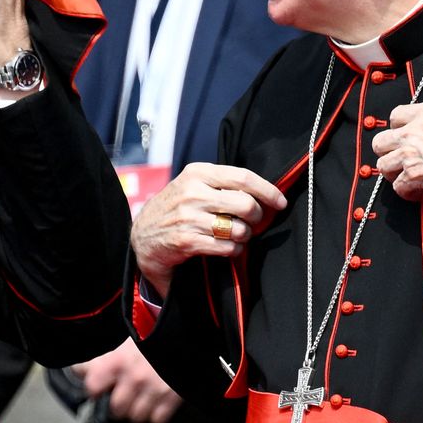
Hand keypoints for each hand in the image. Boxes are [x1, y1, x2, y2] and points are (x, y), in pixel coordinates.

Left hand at [71, 339, 181, 422]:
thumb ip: (100, 359)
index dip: (95, 389)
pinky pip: (156, 419)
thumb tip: (79, 371)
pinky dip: (156, 413)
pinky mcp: (172, 397)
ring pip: (136, 417)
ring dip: (137, 410)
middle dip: (118, 404)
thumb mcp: (123, 343)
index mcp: (118, 360)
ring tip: (141, 397)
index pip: (92, 387)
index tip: (99, 389)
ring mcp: (154, 389)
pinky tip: (156, 400)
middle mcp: (134, 377)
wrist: (183, 331)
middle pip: (116, 409)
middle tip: (123, 395)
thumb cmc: (151, 335)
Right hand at [131, 162, 286, 297]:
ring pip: (239, 228)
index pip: (243, 177)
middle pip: (246, 204)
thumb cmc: (177, 208)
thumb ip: (222, 183)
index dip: (268, 191)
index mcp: (197, 173)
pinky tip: (228, 247)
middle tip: (254, 222)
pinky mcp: (186, 241)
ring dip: (245, 236)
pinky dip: (234, 250)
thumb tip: (265, 193)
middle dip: (258, 217)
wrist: (142, 235)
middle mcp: (192, 192)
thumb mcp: (193, 185)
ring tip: (238, 235)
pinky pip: (227, 247)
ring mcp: (188, 217)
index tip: (280, 201)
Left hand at [370, 97, 422, 199]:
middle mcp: (412, 132)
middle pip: (380, 141)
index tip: (401, 134)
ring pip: (382, 165)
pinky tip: (416, 192)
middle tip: (396, 158)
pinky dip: (406, 191)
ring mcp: (409, 154)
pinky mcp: (413, 174)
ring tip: (403, 176)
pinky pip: (397, 186)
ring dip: (392, 173)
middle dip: (386, 151)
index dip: (397, 126)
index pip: (396, 115)